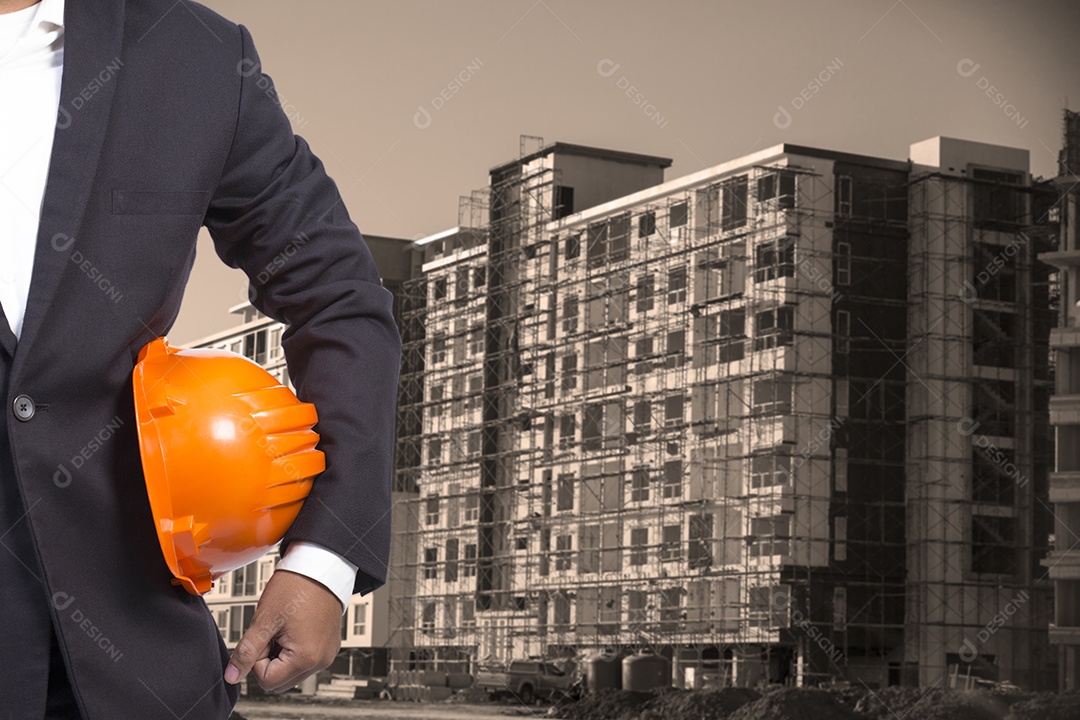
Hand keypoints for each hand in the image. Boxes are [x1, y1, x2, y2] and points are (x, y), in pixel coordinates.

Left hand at [224, 569, 342, 691]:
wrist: (320, 567)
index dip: (258, 659)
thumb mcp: (264, 620)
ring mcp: (327, 654)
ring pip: (291, 672)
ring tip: (285, 628)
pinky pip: (305, 660)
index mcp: (306, 657)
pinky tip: (295, 627)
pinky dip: (294, 649)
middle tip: (273, 631)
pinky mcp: (329, 646)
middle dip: (269, 660)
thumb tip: (232, 676)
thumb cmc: (296, 587)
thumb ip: (246, 652)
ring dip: (281, 655)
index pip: (267, 680)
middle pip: (280, 680)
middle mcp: (321, 660)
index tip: (264, 635)